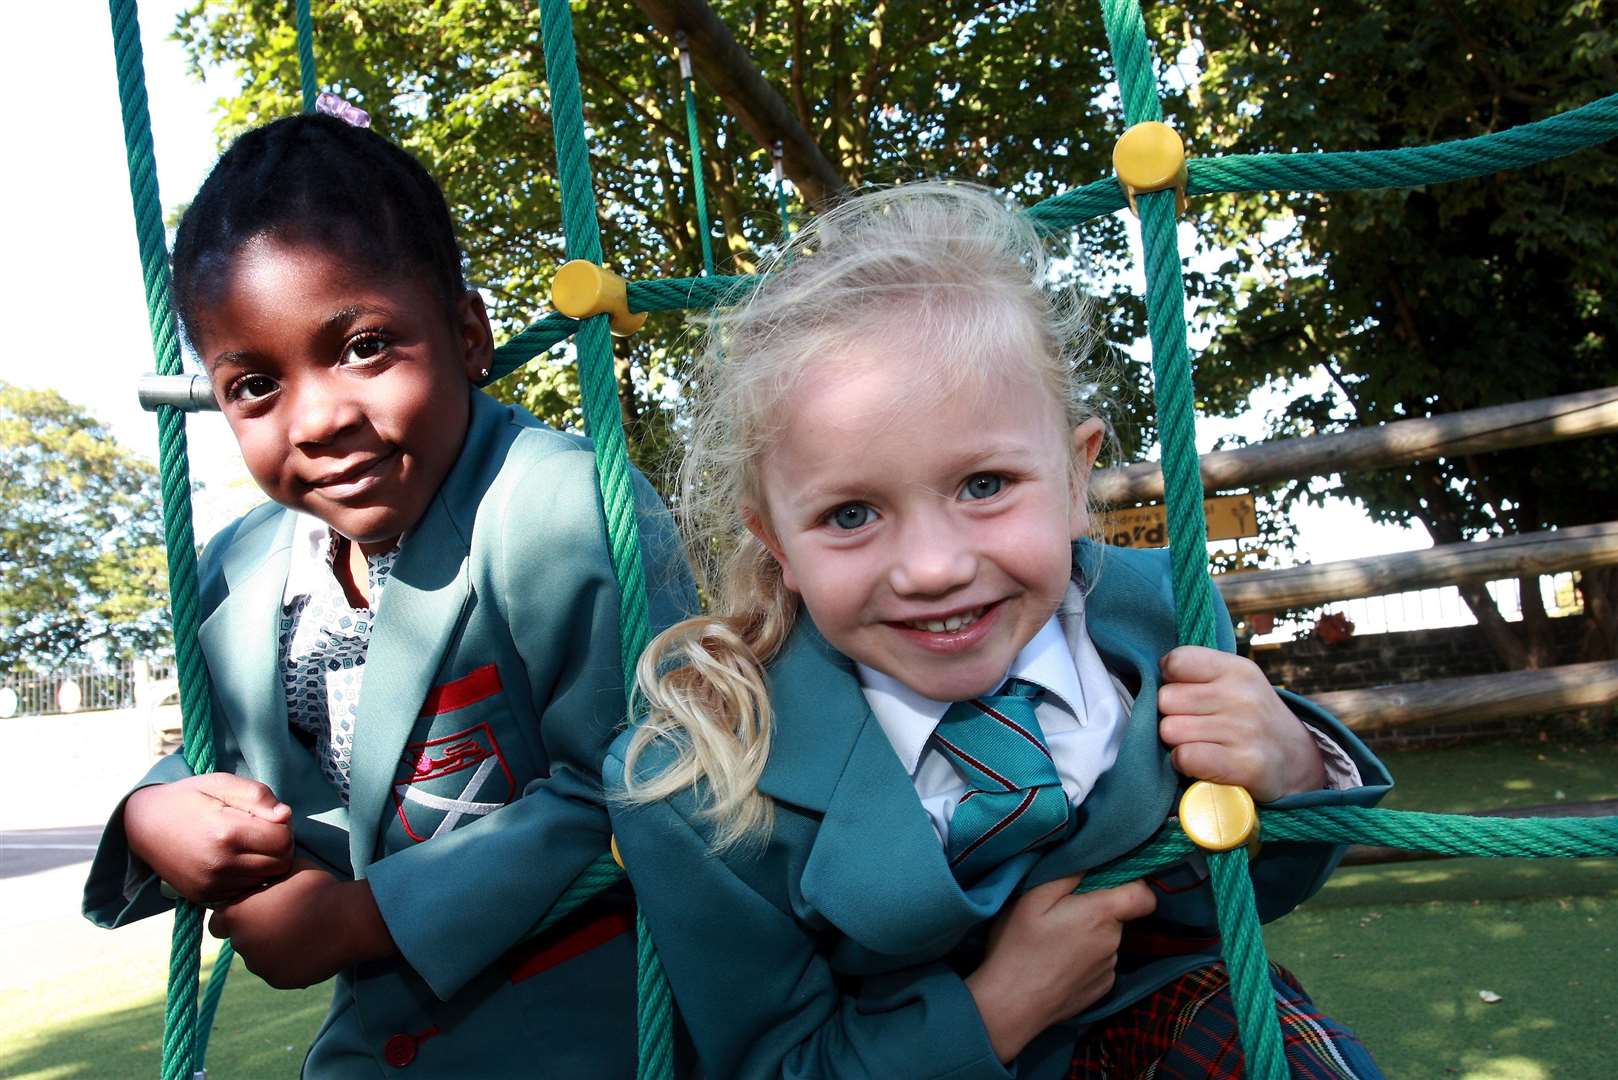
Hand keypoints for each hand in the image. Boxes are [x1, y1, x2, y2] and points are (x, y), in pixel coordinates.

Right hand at [124, 773, 294, 903]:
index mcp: (227, 833)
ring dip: (265, 863)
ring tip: (248, 845)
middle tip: (263, 832)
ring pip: (265, 881)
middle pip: (279, 864)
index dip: (283, 827)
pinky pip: (244, 892)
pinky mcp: (203, 897)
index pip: (283, 841)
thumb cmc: (188, 797)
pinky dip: (248, 878)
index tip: (270, 819)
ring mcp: (210, 885)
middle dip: (279, 847)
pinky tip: (236, 860)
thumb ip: (257, 795)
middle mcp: (219, 864)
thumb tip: (285, 815)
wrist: (143, 823)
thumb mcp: (221, 783)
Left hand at [208, 861, 395, 988]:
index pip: (217, 922)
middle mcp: (243, 945)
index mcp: (238, 916)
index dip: (234, 915)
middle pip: (240, 940)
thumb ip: (267, 874)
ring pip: (258, 957)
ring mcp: (261, 966)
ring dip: (271, 947)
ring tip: (299, 933)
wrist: (349, 921)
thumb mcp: (289, 869)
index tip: (253, 909)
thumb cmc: (318, 889)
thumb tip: (262, 868)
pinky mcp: (280, 981)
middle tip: (283, 918)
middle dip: (255, 931)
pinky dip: (287, 962)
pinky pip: (276, 970)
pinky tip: (307, 947)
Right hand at [965, 874, 1156, 1062]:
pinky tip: (1059, 965)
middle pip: (1118, 916)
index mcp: (1102, 914)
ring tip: (1055, 942)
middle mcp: (1114, 942)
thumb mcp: (1032, 897)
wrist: (1012, 1004)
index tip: (1106, 881)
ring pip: (1107, 940)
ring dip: (1090, 935)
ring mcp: (1110, 969)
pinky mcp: (1102, 990)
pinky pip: (1100, 963)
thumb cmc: (1019, 945)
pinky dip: (1086, 960)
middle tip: (1061, 913)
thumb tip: (1091, 861)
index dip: (1132, 885)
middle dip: (1096, 909)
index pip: (1144, 896)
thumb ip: (1067, 875)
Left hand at [1157, 646, 1326, 801]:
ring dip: (1176, 741)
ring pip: (1169, 730)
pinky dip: (1184, 762)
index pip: (1177, 661)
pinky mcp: (1244, 764)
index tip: (1183, 692)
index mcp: (1237, 669)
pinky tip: (1200, 761)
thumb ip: (1197, 673)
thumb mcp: (1235, 681)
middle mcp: (1242, 696)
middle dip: (1171, 714)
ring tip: (1200, 743)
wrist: (1295, 760)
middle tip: (1193, 724)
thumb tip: (1151, 674)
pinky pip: (1184, 756)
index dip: (1169, 680)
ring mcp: (1244, 730)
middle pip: (1166, 699)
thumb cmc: (1250, 717)